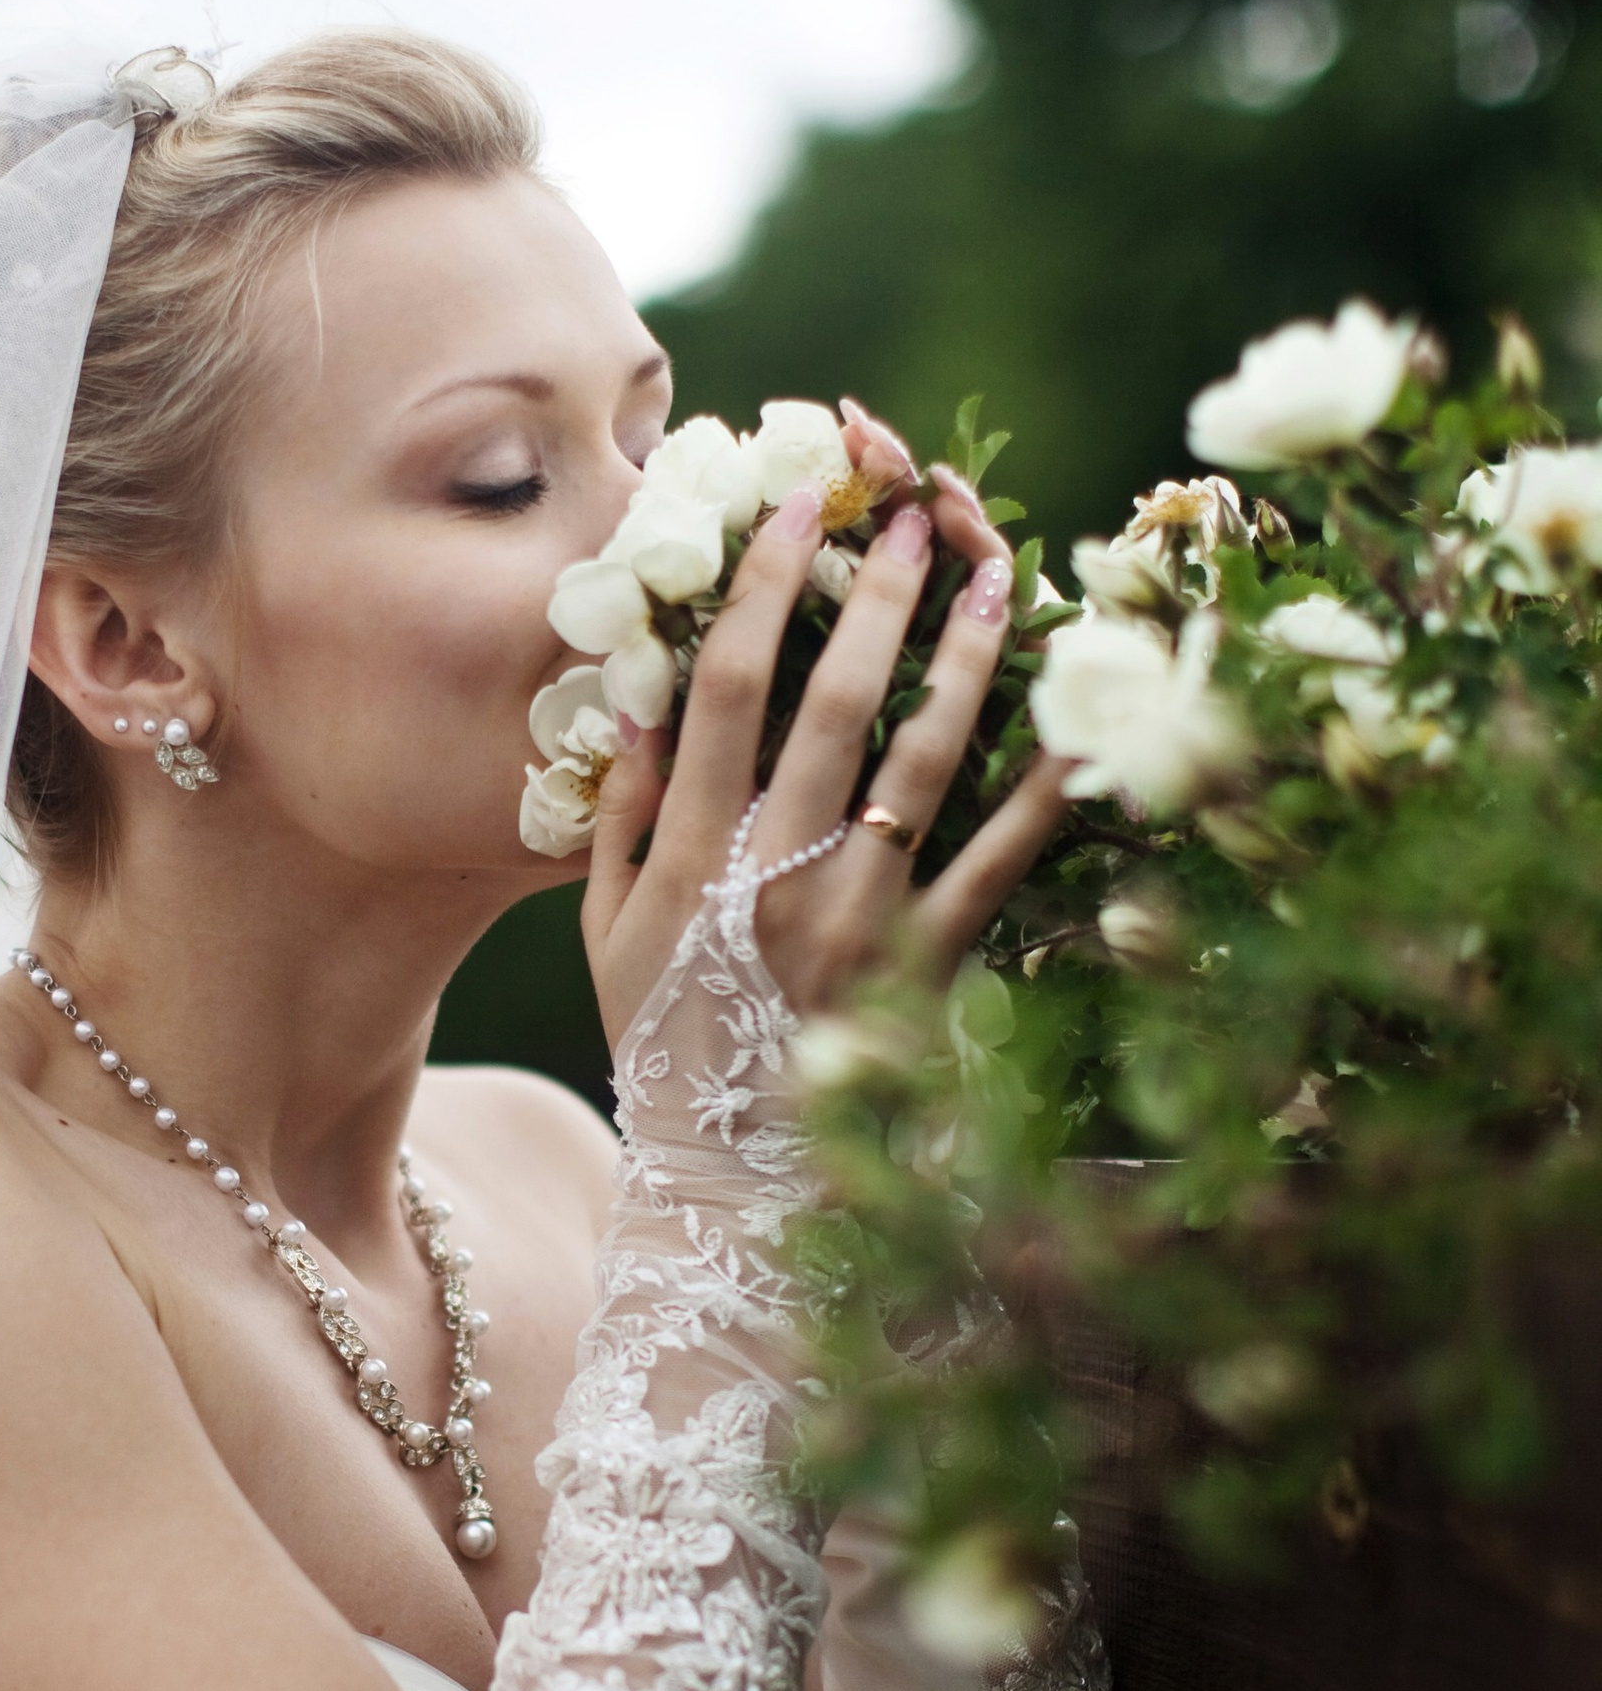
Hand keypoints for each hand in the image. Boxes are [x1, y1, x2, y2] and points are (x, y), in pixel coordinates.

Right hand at [581, 440, 1071, 1051]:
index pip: (728, 691)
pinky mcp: (926, 965)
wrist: (730, 1179)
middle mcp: (777, 876)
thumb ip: (625, 816)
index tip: (794, 511)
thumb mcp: (609, 931)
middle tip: (909, 515)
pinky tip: (1083, 721)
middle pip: (830, 705)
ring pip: (919, 766)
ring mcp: (858, 920)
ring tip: (995, 573)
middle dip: (873, 598)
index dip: (761, 590)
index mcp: (695, 855)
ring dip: (962, 660)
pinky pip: (996, 865)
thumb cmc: (666, 1041)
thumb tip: (644, 699)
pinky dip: (1044, 792)